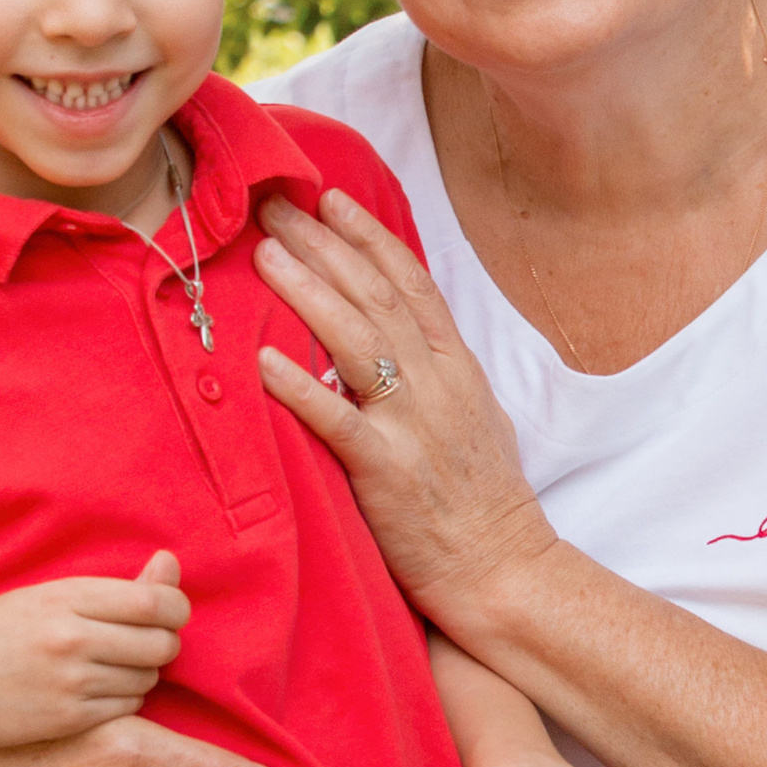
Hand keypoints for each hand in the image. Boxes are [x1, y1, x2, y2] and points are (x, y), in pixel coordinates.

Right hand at [0, 550, 189, 751]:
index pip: (155, 602)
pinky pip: (128, 708)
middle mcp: (72, 638)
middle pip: (161, 643)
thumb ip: (111, 589)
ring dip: (142, 673)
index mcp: (64, 598)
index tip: (170, 614)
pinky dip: (124, 699)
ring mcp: (71, 682)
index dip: (176, 609)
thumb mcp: (42, 598)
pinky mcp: (69, 720)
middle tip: (141, 644)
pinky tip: (96, 692)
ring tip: (109, 667)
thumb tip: (170, 563)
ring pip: (148, 678)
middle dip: (163, 644)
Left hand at [254, 191, 556, 633]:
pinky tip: (262, 360)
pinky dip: (300, 388)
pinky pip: (337, 421)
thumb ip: (439, 374)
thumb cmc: (485, 501)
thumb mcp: (476, 418)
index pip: (411, 283)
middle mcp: (437, 385)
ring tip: (264, 256)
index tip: (330, 198)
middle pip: (375, 296)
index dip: (368, 236)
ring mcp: (413, 426)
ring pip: (356, 341)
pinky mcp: (387, 471)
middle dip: (323, 245)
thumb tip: (406, 337)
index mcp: (457, 368)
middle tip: (275, 206)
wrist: (504, 569)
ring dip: (307, 292)